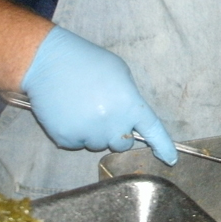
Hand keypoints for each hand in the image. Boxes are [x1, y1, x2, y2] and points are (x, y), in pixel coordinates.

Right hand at [20, 26, 177, 165]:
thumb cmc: (88, 62)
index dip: (163, 146)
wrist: (49, 62)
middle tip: (104, 112)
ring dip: (94, 132)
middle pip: (122, 144)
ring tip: (82, 106)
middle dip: (117, 134)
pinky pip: (77, 144)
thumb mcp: (120, 73)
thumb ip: (129, 99)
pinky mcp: (66, 139)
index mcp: (129, 104)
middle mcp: (112, 123)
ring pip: (98, 144)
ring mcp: (88, 133)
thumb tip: (129, 119)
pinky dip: (75, 133)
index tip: (170, 159)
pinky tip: (69, 112)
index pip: (153, 130)